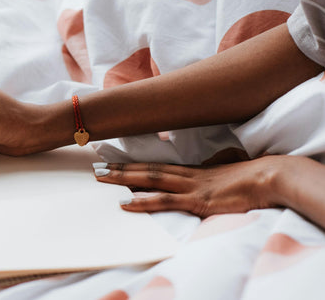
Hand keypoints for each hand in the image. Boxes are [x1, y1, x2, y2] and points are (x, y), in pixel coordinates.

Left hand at [92, 155, 298, 217]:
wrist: (270, 177)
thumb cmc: (253, 176)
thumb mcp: (229, 170)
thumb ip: (215, 168)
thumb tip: (212, 165)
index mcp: (194, 171)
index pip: (157, 166)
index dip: (134, 165)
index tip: (115, 163)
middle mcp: (187, 176)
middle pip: (146, 169)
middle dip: (120, 170)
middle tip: (96, 168)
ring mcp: (190, 187)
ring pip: (149, 179)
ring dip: (123, 179)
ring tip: (101, 178)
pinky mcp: (196, 201)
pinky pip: (164, 201)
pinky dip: (142, 201)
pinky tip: (125, 203)